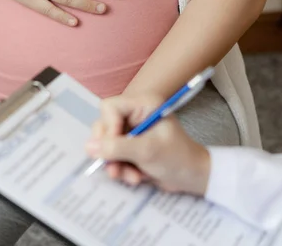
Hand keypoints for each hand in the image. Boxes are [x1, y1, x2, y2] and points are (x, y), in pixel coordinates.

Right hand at [86, 95, 210, 195]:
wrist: (192, 177)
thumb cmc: (177, 158)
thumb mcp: (147, 151)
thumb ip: (117, 147)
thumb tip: (89, 146)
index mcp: (143, 105)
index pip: (110, 107)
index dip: (107, 127)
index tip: (113, 147)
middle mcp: (134, 114)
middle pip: (104, 126)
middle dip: (110, 151)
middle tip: (115, 169)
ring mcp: (131, 131)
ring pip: (106, 144)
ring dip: (116, 164)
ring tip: (132, 176)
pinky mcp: (129, 146)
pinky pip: (112, 156)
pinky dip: (121, 169)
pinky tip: (136, 177)